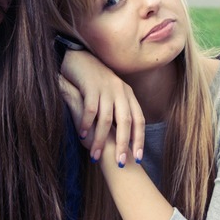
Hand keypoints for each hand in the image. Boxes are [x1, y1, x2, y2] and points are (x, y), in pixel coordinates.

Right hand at [61, 50, 144, 165]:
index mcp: (128, 94)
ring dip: (101, 139)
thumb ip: (117, 110)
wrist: (80, 57)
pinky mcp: (90, 85)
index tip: (137, 158)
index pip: (138, 120)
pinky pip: (90, 109)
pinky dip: (87, 123)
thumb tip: (122, 136)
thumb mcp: (111, 93)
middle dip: (123, 144)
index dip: (139, 139)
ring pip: (106, 119)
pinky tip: (82, 135)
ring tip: (95, 154)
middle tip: (120, 162)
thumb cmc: (95, 81)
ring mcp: (105, 88)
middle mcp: (120, 91)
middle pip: (125, 121)